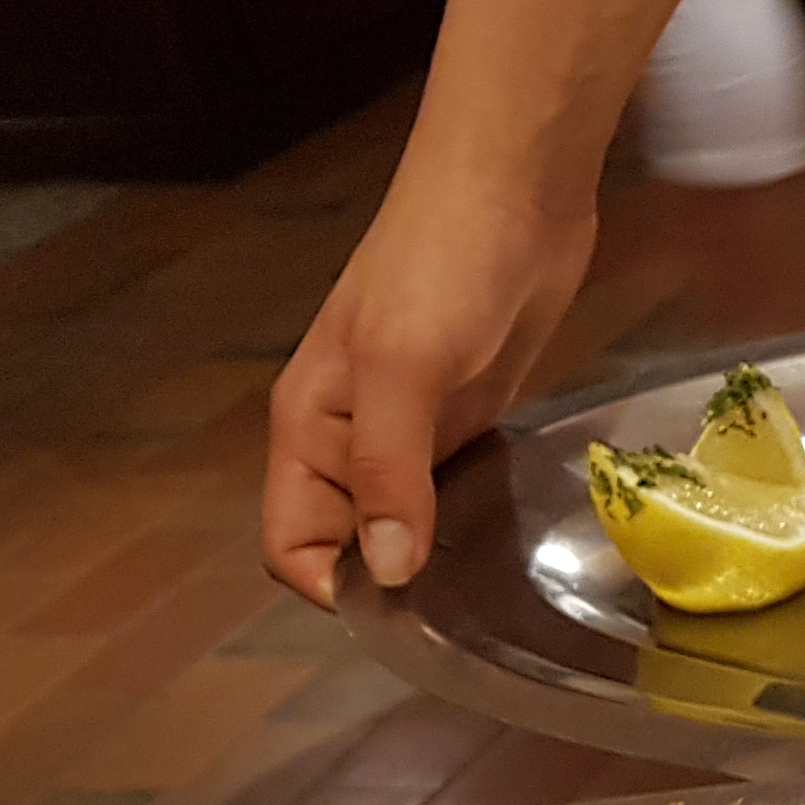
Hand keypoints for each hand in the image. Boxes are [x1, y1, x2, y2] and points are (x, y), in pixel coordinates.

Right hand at [261, 164, 598, 606]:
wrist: (511, 190)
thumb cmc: (441, 264)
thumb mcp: (403, 369)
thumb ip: (388, 472)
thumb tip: (389, 569)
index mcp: (309, 429)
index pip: (291, 543)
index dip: (334, 586)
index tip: (403, 613)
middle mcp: (350, 439)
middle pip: (348, 544)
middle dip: (390, 583)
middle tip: (464, 609)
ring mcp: (410, 430)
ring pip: (403, 523)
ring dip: (437, 557)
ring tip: (493, 586)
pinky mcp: (464, 417)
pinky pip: (453, 491)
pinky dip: (472, 520)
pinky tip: (513, 538)